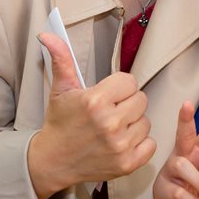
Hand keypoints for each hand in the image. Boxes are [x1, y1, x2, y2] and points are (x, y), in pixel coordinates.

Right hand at [26, 32, 152, 198]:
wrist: (53, 161)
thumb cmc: (60, 123)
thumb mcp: (61, 89)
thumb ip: (61, 59)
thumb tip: (47, 34)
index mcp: (95, 101)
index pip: (130, 81)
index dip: (118, 87)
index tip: (106, 96)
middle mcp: (109, 124)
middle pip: (141, 100)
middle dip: (127, 103)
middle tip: (110, 112)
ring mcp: (119, 146)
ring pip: (146, 122)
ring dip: (133, 124)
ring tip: (114, 128)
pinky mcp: (127, 164)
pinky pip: (150, 144)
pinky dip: (140, 144)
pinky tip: (121, 142)